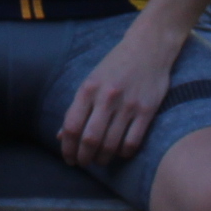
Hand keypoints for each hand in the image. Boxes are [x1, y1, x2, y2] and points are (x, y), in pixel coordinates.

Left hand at [56, 25, 177, 166]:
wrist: (148, 47)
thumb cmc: (116, 65)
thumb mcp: (91, 80)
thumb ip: (77, 108)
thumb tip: (61, 136)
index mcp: (88, 88)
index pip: (72, 126)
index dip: (67, 148)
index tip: (69, 159)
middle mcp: (106, 97)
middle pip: (90, 139)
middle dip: (84, 157)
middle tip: (84, 163)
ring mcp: (128, 104)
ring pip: (111, 144)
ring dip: (103, 158)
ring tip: (100, 160)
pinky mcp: (147, 110)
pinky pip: (132, 142)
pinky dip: (123, 153)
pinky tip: (120, 152)